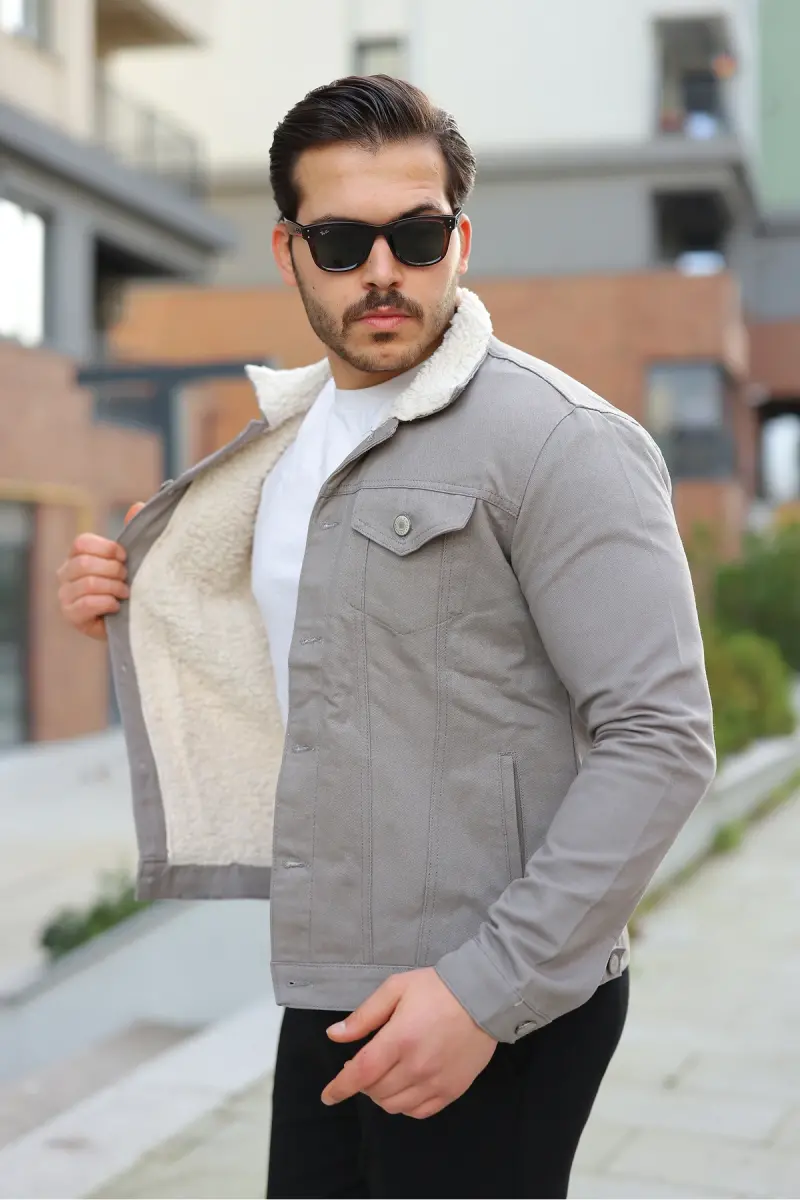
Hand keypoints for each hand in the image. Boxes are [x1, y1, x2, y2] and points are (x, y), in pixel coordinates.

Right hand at [56, 503, 143, 640]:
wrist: (128, 620)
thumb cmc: (126, 586)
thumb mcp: (131, 559)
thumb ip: (132, 533)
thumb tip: (137, 506)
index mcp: (77, 555)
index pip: (82, 543)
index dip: (107, 548)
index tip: (125, 557)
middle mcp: (66, 573)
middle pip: (85, 562)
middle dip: (113, 570)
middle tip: (127, 578)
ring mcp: (65, 595)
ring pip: (87, 583)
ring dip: (112, 588)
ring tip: (124, 593)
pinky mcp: (71, 615)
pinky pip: (86, 603)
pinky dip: (106, 603)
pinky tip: (116, 606)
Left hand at [321, 967, 496, 1118]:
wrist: (484, 997)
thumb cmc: (436, 989)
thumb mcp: (396, 989)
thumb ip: (364, 1016)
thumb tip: (335, 1035)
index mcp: (399, 1039)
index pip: (361, 1073)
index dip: (340, 1088)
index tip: (327, 1095)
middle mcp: (416, 1067)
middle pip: (375, 1091)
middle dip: (362, 1082)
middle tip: (364, 1065)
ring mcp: (435, 1083)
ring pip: (394, 1106)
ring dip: (381, 1095)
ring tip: (384, 1075)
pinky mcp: (451, 1091)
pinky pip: (418, 1112)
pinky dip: (404, 1105)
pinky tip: (404, 1087)